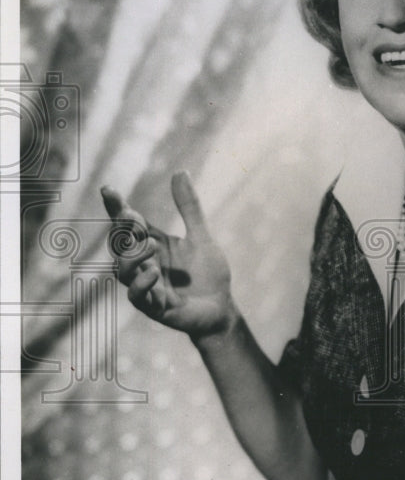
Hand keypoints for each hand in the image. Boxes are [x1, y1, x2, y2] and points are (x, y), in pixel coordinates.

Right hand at [101, 172, 234, 338]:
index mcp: (152, 244)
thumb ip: (190, 207)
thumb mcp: (201, 236)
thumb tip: (180, 172)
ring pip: (122, 271)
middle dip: (120, 230)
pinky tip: (154, 272)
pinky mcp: (154, 307)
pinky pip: (137, 297)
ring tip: (152, 244)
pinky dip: (141, 284)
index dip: (116, 208)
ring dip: (132, 256)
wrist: (222, 307)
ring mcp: (146, 286)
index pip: (128, 224)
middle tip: (129, 215)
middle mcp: (144, 264)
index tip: (108, 190)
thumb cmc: (208, 273)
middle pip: (119, 245)